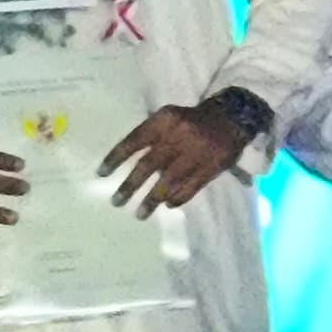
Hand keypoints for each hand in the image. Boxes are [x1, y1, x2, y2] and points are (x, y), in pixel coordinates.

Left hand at [104, 101, 248, 216]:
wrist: (230, 118)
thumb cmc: (190, 120)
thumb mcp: (168, 117)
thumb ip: (150, 135)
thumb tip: (126, 161)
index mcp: (164, 121)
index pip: (134, 141)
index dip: (116, 158)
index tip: (101, 174)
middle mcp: (178, 137)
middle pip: (148, 165)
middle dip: (130, 186)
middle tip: (116, 202)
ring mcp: (196, 154)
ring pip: (169, 181)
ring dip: (152, 199)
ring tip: (140, 214)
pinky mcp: (211, 168)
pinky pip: (191, 188)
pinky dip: (178, 198)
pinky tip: (167, 205)